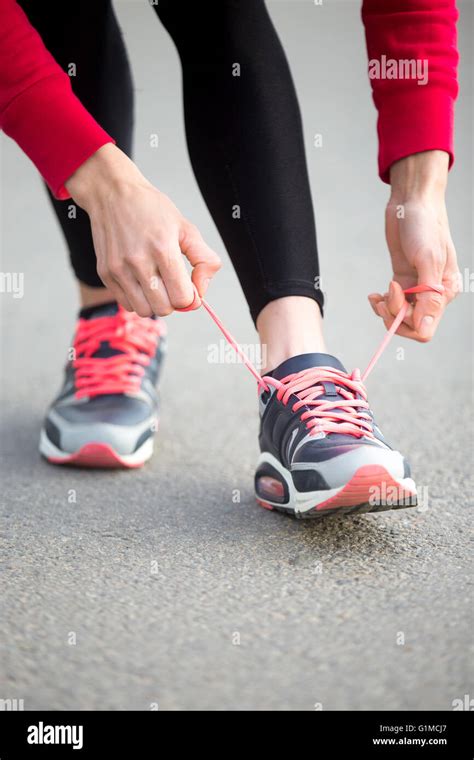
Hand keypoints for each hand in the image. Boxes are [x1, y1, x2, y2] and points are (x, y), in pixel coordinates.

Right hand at [66, 144, 220, 316]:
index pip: (182, 297)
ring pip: (144, 311)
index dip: (190, 296)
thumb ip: (204, 261)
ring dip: (154, 303)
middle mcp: (138, 261)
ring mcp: (119, 269)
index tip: (187, 285)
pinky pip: (126, 304)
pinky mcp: (105, 273)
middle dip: (173, 301)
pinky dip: (137, 299)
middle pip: (164, 308)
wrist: (112, 193)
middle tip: (171, 284)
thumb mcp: (186, 228)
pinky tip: (140, 282)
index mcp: (163, 249)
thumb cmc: (151, 209)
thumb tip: (200, 293)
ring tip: (155, 284)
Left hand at [368, 151, 459, 341]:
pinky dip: (381, 303)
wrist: (412, 202)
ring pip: (399, 316)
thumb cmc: (424, 226)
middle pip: (410, 324)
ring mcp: (416, 288)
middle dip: (393, 315)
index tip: (395, 301)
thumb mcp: (428, 260)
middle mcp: (432, 293)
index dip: (407, 323)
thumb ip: (428, 295)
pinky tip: (374, 295)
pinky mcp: (403, 281)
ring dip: (385, 310)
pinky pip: (391, 304)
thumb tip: (426, 327)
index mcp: (445, 291)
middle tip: (383, 295)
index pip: (425, 328)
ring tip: (376, 296)